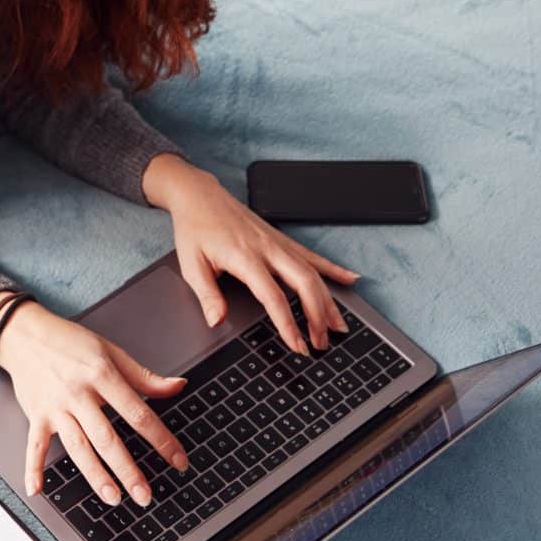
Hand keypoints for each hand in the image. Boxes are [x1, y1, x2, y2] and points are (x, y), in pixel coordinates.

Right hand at [0, 301, 192, 506]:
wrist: (25, 334)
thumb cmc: (69, 342)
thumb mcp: (111, 351)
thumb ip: (144, 376)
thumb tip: (178, 386)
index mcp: (102, 375)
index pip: (137, 413)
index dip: (161, 439)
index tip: (178, 460)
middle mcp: (79, 394)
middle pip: (107, 438)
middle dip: (128, 469)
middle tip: (145, 495)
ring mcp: (56, 408)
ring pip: (78, 447)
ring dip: (95, 475)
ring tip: (113, 498)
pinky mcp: (36, 416)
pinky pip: (34, 446)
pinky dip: (33, 468)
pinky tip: (37, 490)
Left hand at [147, 157, 362, 354]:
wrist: (200, 195)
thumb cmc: (195, 229)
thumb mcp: (191, 265)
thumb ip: (207, 295)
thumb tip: (217, 321)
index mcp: (244, 257)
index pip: (273, 296)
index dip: (288, 323)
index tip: (297, 345)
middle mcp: (267, 248)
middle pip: (304, 283)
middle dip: (318, 315)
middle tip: (321, 343)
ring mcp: (278, 242)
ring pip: (313, 272)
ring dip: (329, 301)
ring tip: (339, 326)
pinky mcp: (281, 239)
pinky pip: (312, 256)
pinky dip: (333, 269)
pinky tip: (350, 280)